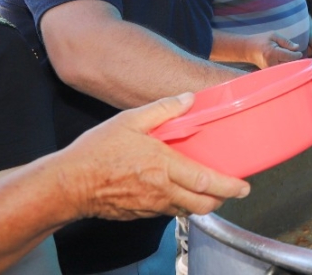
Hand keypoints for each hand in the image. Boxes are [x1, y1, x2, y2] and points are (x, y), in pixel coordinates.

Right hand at [60, 93, 250, 219]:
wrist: (67, 184)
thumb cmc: (96, 152)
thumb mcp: (130, 121)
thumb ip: (163, 109)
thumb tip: (189, 98)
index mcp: (163, 166)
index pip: (206, 181)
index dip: (229, 186)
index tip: (244, 186)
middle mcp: (161, 190)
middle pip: (203, 204)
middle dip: (223, 199)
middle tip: (233, 190)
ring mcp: (151, 205)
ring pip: (187, 211)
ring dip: (203, 203)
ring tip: (209, 191)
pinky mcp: (140, 213)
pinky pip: (168, 212)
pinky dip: (181, 205)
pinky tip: (179, 192)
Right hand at [247, 32, 302, 68]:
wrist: (247, 49)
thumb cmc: (261, 40)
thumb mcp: (274, 36)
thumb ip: (286, 42)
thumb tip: (297, 48)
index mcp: (273, 53)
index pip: (290, 57)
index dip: (297, 55)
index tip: (299, 52)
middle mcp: (271, 63)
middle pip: (289, 64)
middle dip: (293, 59)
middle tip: (292, 54)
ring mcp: (269, 69)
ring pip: (286, 68)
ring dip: (289, 63)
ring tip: (286, 57)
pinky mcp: (269, 73)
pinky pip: (281, 70)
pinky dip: (284, 66)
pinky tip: (282, 61)